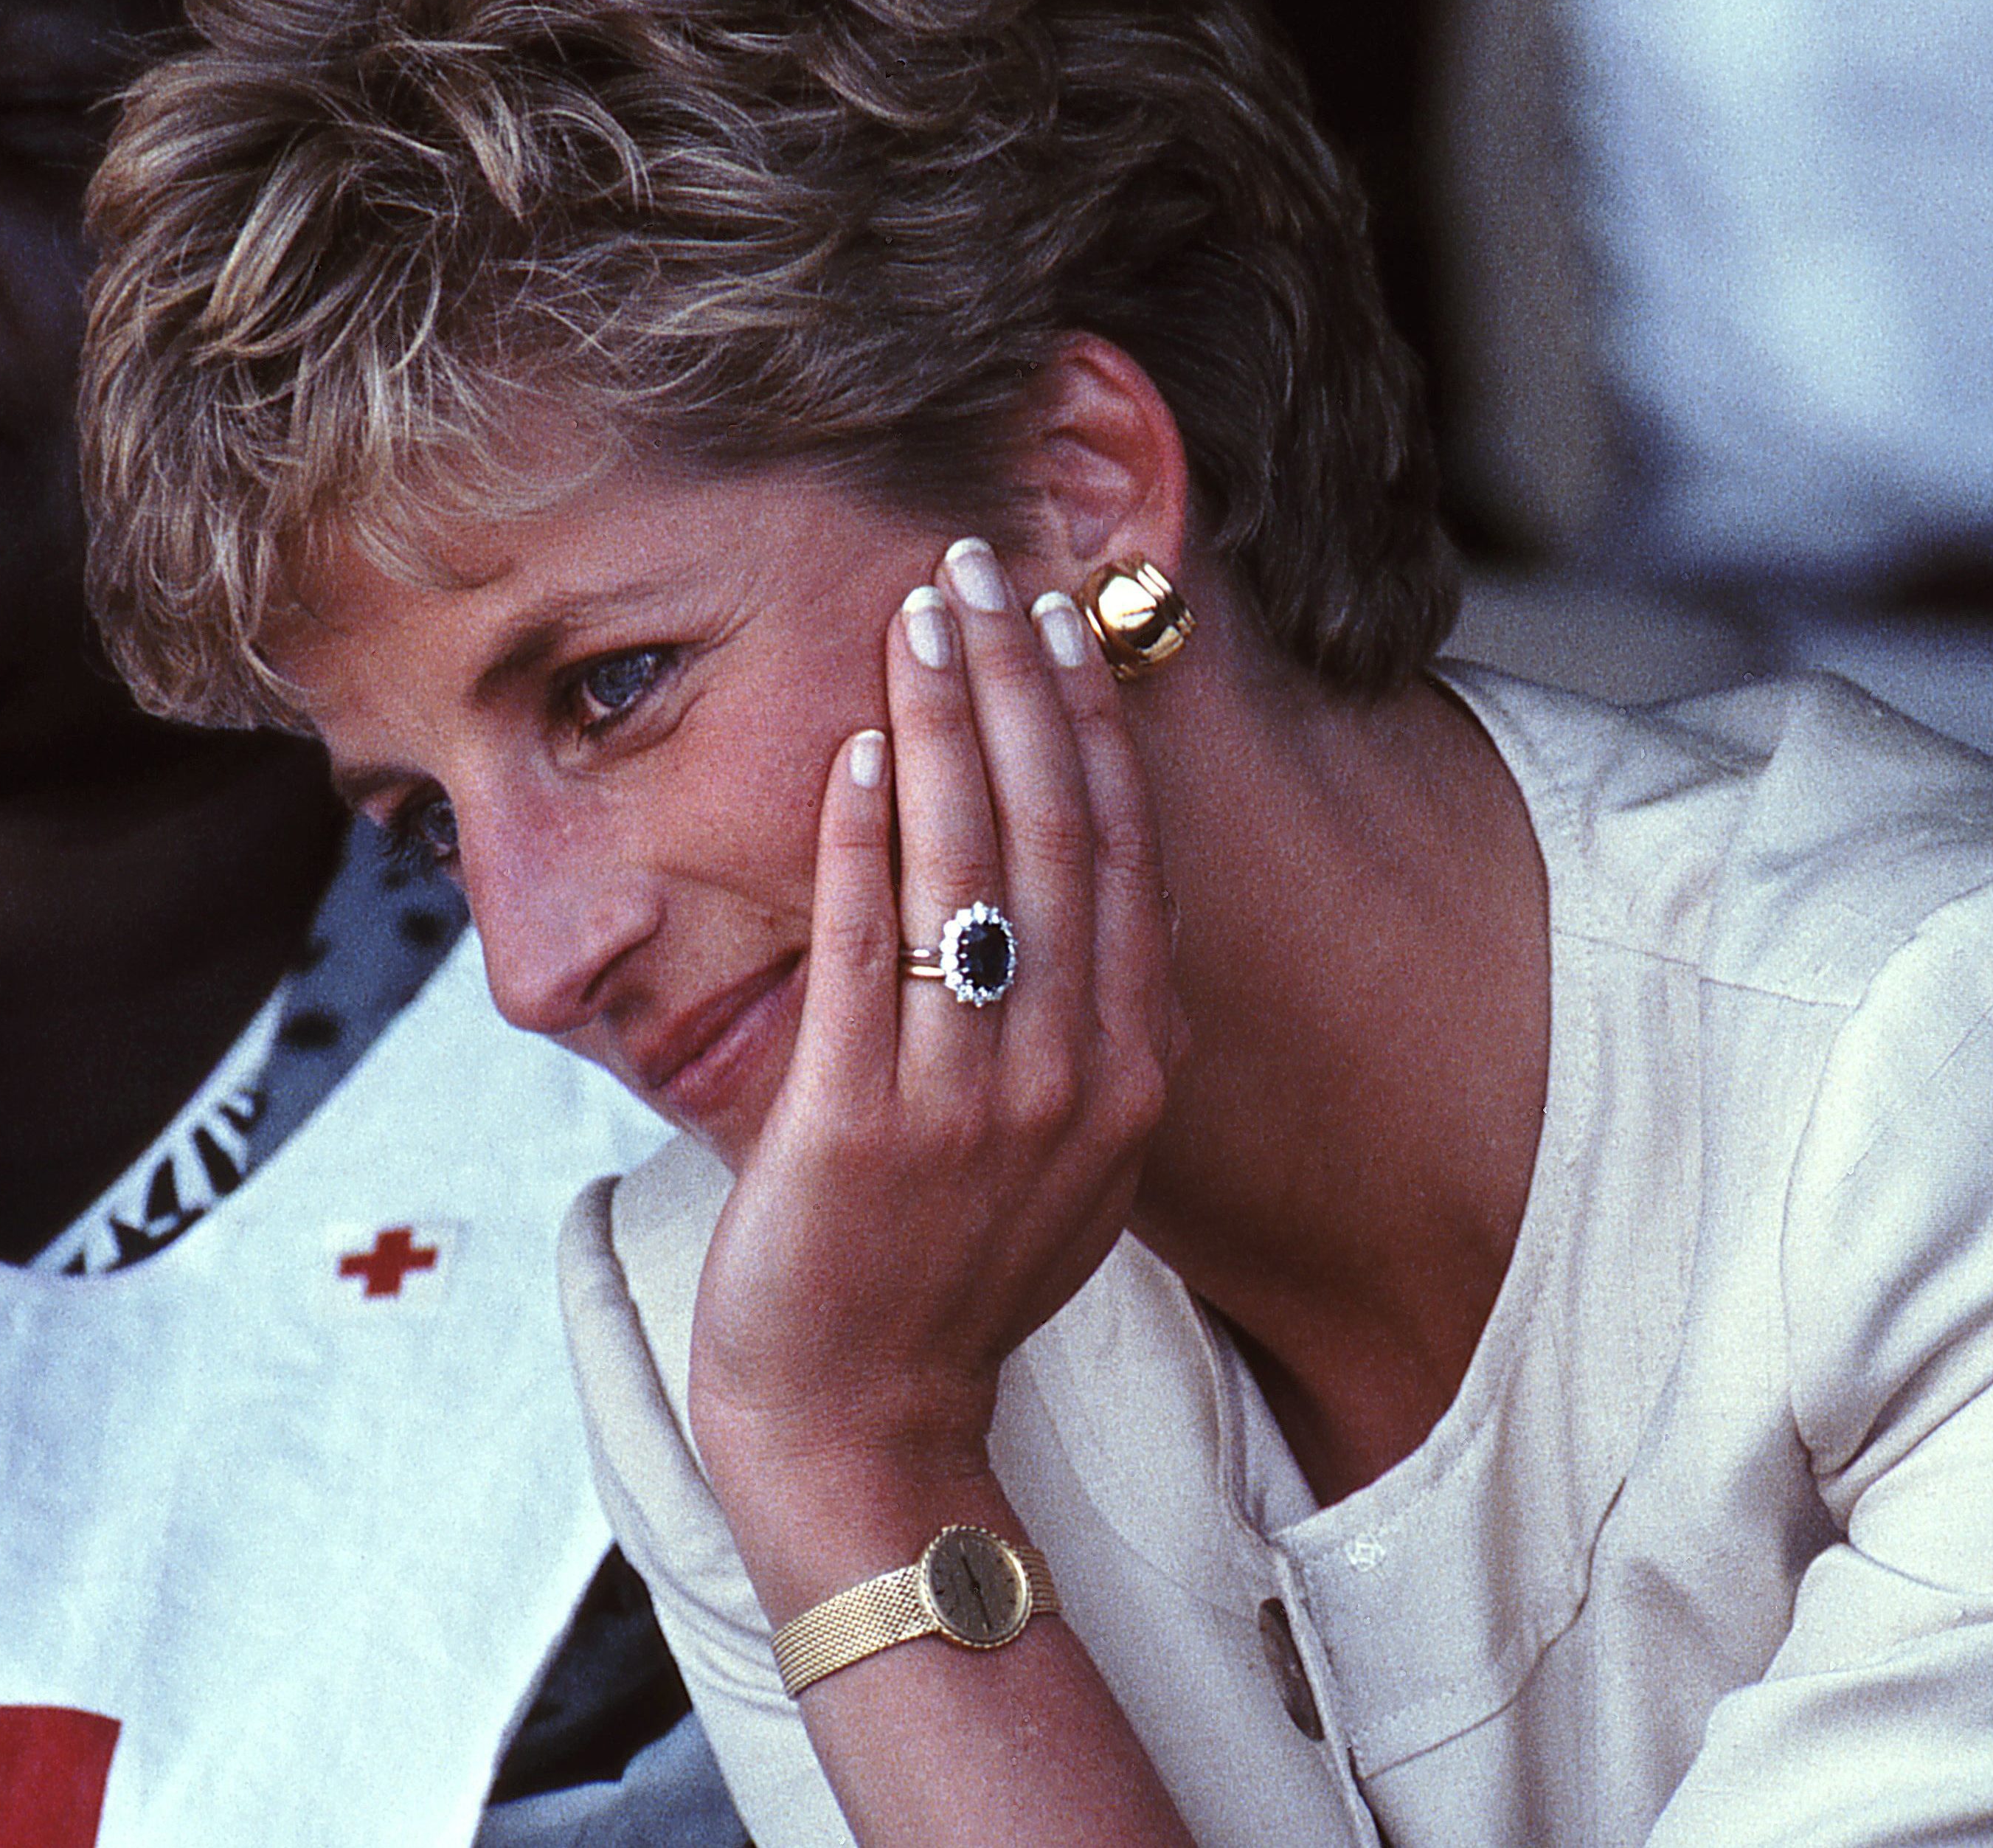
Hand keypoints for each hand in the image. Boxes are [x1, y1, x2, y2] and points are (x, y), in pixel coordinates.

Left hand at [684, 535, 1180, 1602]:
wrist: (869, 1425)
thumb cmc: (959, 1279)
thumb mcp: (1077, 1159)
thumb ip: (1096, 1032)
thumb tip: (1101, 899)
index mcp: (1131, 1073)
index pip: (1124, 858)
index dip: (1096, 726)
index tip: (1068, 621)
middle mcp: (1072, 1076)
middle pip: (1058, 835)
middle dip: (1023, 685)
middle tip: (984, 567)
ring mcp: (970, 1102)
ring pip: (973, 871)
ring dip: (951, 726)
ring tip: (925, 615)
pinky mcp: (861, 1124)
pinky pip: (871, 949)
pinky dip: (869, 841)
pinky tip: (865, 747)